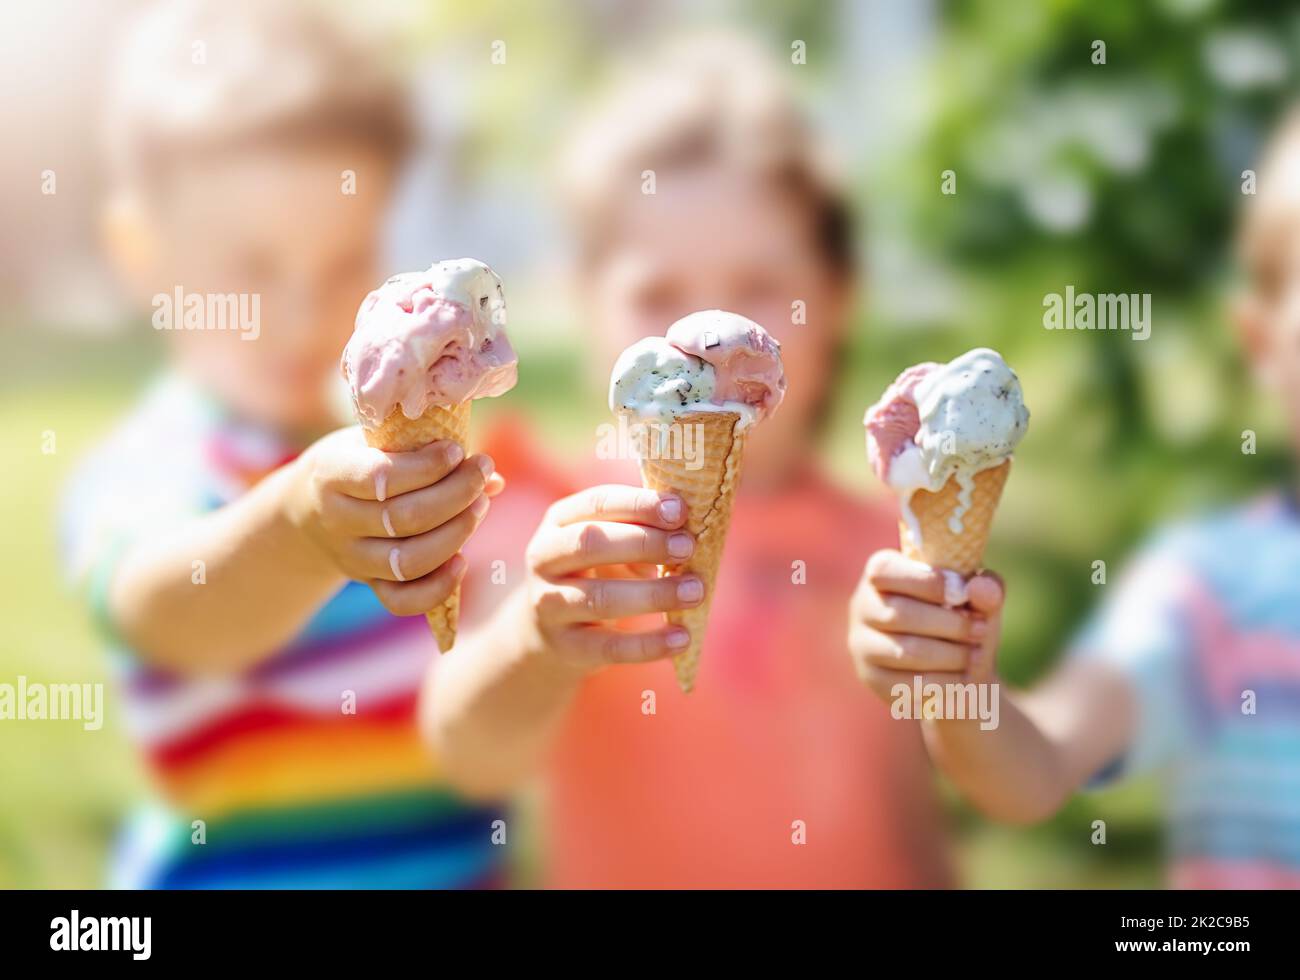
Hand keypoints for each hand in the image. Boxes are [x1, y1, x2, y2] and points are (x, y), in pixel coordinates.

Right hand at [285, 427, 503, 614]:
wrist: (309, 507)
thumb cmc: (358, 460)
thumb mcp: (376, 441)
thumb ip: (425, 451)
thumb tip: (492, 477)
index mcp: (332, 475)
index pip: (380, 477)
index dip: (426, 467)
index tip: (456, 450)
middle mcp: (338, 521)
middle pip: (403, 519)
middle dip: (455, 495)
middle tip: (481, 473)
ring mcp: (353, 558)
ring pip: (408, 561)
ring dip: (455, 535)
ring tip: (481, 505)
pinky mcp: (369, 584)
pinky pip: (402, 601)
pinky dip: (437, 588)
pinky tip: (462, 562)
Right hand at [521, 485, 703, 670]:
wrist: (547, 634)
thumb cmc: (593, 574)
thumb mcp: (608, 545)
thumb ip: (641, 531)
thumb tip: (691, 531)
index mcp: (559, 522)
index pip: (596, 503)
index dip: (638, 504)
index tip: (680, 510)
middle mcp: (545, 559)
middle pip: (589, 543)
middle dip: (643, 542)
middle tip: (687, 547)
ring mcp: (550, 604)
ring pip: (600, 598)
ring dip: (654, 593)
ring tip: (695, 591)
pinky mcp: (565, 647)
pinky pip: (609, 646)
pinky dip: (649, 644)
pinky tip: (682, 638)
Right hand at [848, 549, 1004, 703]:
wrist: (958, 666)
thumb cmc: (964, 618)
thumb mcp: (980, 597)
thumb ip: (987, 587)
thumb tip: (979, 589)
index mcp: (882, 571)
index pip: (886, 570)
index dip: (925, 581)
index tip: (962, 595)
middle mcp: (863, 605)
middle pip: (899, 614)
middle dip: (949, 624)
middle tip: (981, 631)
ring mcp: (863, 644)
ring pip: (905, 652)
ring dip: (951, 655)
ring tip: (978, 656)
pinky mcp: (872, 678)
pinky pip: (908, 683)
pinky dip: (944, 682)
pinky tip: (965, 678)